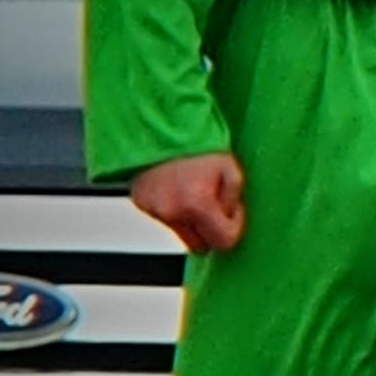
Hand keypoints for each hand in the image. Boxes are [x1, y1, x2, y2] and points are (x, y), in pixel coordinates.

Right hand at [128, 152, 245, 253]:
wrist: (161, 129)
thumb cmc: (196, 146)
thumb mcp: (230, 170)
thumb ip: (233, 200)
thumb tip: (228, 218)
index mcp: (196, 203)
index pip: (223, 242)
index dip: (233, 228)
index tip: (233, 212)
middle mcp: (172, 212)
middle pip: (200, 246)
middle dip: (212, 230)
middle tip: (215, 204)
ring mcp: (154, 210)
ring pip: (182, 233)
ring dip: (192, 220)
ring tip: (194, 190)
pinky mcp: (142, 205)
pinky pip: (166, 218)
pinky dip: (175, 210)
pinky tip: (178, 188)